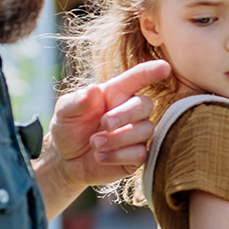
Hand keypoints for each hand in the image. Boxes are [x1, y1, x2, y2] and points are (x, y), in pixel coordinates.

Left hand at [36, 59, 172, 210]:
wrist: (65, 161)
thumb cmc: (68, 129)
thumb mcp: (64, 112)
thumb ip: (76, 101)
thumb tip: (93, 90)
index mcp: (115, 93)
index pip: (137, 78)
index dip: (151, 72)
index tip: (164, 67)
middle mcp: (130, 111)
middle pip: (145, 104)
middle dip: (126, 114)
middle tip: (104, 124)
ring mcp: (136, 134)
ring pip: (145, 130)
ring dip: (118, 138)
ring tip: (95, 144)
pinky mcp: (137, 156)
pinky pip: (140, 153)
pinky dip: (118, 155)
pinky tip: (100, 156)